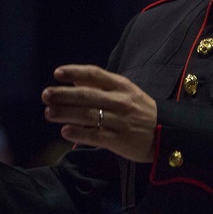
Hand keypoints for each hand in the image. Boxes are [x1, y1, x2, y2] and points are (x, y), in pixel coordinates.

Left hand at [41, 65, 156, 162]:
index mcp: (122, 86)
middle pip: (87, 95)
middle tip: (46, 95)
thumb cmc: (140, 111)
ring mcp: (120, 121)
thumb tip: (73, 80)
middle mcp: (121, 102)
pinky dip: (79, 133)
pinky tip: (64, 131)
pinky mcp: (120, 140)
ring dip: (66, 113)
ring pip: (89, 115)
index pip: (95, 74)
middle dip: (64, 94)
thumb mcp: (126, 92)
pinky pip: (96, 136)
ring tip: (48, 112)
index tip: (57, 73)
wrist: (167, 134)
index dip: (75, 72)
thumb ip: (101, 86)